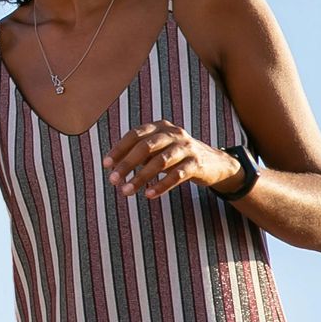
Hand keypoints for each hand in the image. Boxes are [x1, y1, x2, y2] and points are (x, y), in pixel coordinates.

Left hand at [103, 119, 241, 198]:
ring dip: (140, 177)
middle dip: (126, 164)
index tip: (106, 165)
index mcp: (160, 127)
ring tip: (126, 191)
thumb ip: (139, 154)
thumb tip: (112, 167)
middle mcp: (173, 133)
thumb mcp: (158, 149)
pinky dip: (161, 186)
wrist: (214, 163)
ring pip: (160, 162)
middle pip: (145, 147)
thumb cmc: (176, 156)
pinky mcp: (197, 163)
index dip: (119, 149)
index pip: (135, 134)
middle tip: (113, 180)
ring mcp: (186, 147)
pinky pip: (176, 176)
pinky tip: (149, 195)